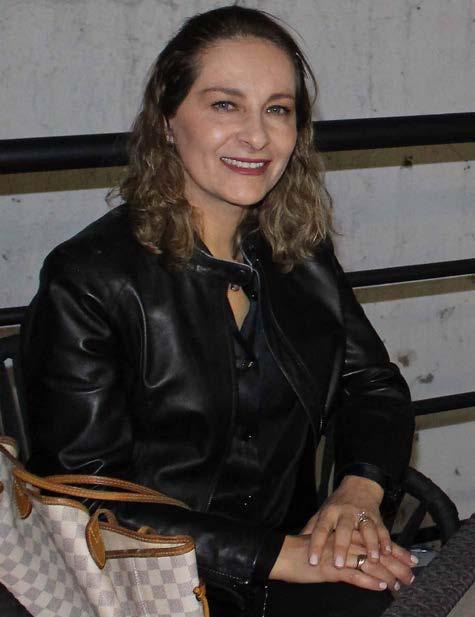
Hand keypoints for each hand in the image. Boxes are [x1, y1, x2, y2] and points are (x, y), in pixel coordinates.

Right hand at [269, 531, 414, 591]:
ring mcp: (338, 554)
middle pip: (376, 552)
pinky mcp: (331, 568)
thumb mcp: (327, 545)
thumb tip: (362, 556)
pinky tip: (381, 586)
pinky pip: (354, 574)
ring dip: (387, 575)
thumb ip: (343, 547)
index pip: (375, 541)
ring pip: (369, 563)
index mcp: (344, 533)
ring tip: (401, 585)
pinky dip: (369, 581)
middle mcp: (344, 540)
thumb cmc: (303, 552)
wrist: (283, 554)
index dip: (394, 551)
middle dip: (396, 564)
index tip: (410, 560)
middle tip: (411, 576)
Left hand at [301, 475, 392, 568]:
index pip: (320, 529)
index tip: (312, 561)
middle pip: (343, 530)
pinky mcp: (377, 517)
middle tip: (337, 564)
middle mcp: (345, 513)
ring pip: (366, 529)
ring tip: (372, 560)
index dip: (315, 545)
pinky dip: (385, 541)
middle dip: (340, 547)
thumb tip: (296, 541)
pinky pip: (382, 530)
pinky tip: (387, 553)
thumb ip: (312, 528)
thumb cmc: (337, 504)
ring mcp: (362, 515)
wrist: (359, 486)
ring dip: (370, 545)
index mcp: (330, 513)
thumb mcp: (323, 512)